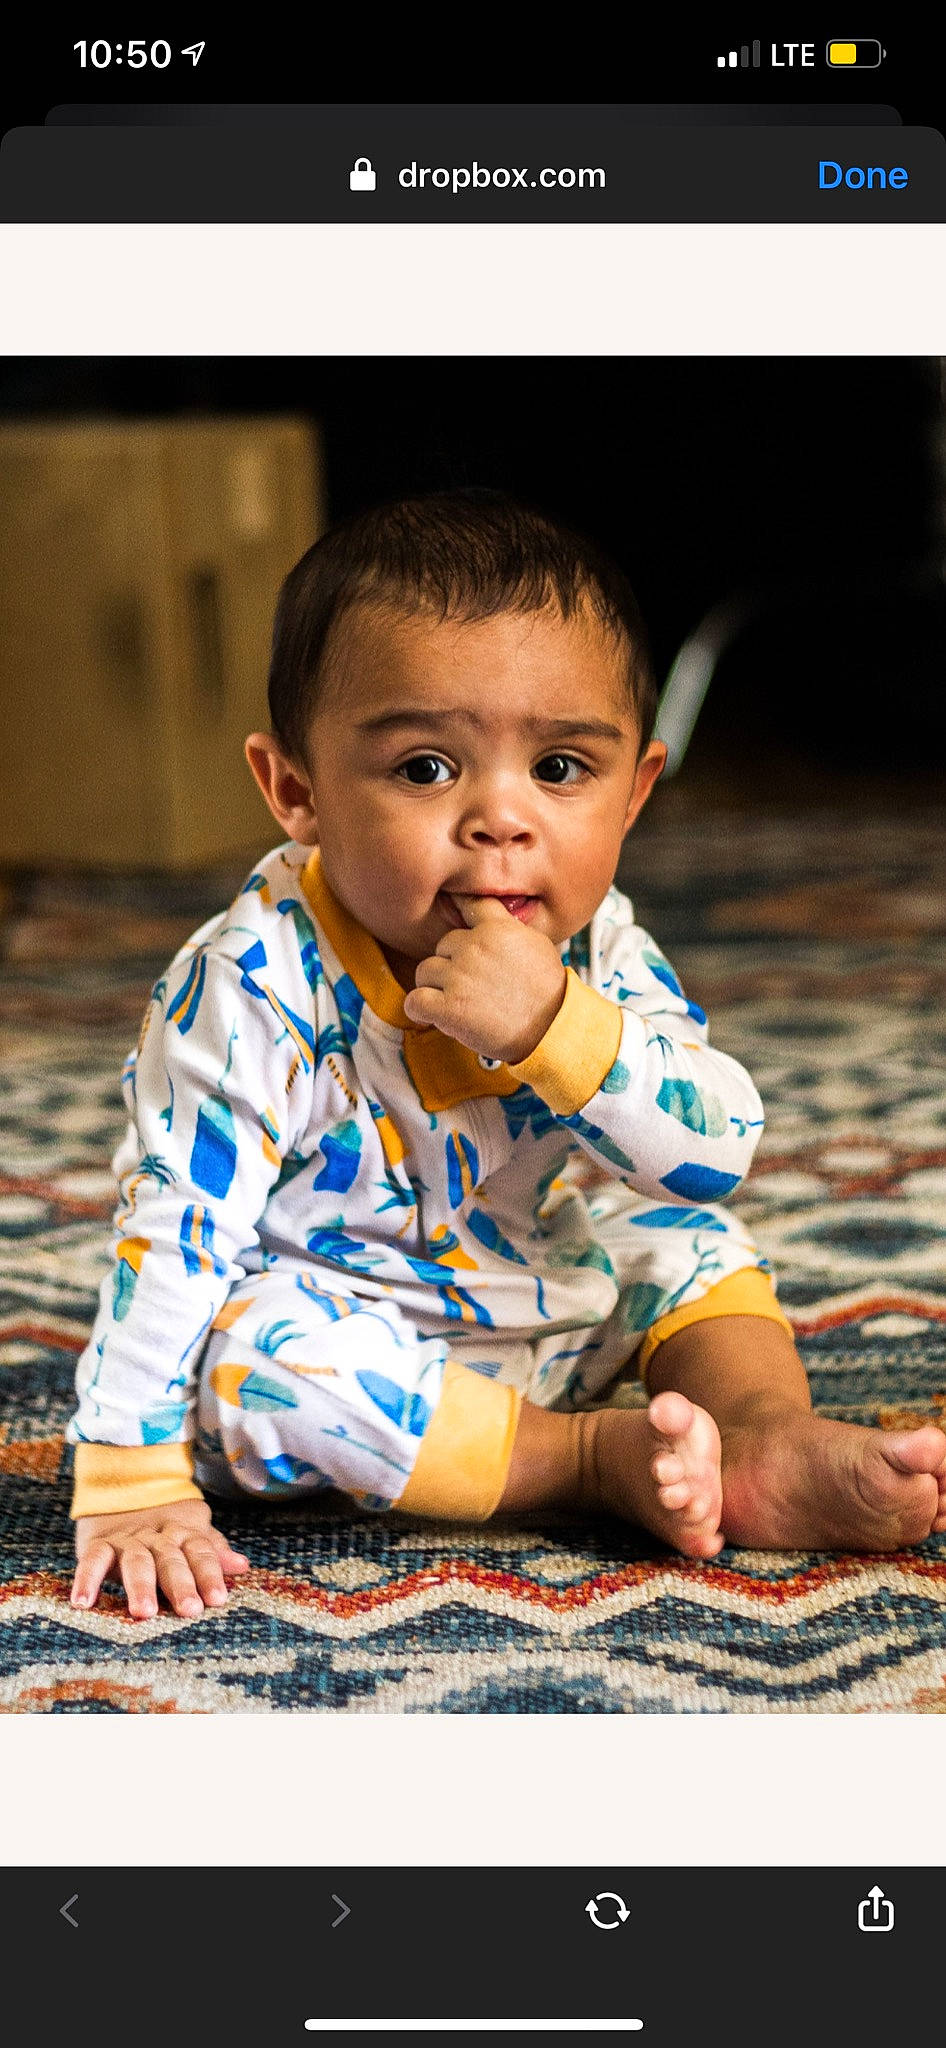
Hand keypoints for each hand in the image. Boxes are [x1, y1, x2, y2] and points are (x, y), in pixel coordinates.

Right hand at [71, 1495, 250, 1621]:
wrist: (124, 1486)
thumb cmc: (166, 1526)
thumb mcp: (192, 1532)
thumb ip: (213, 1551)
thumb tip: (242, 1566)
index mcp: (184, 1533)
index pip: (201, 1551)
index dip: (210, 1573)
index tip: (218, 1599)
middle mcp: (157, 1536)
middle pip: (171, 1559)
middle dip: (181, 1584)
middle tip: (189, 1609)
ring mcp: (128, 1539)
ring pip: (136, 1561)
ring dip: (140, 1585)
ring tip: (144, 1612)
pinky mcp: (99, 1543)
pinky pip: (93, 1559)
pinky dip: (87, 1579)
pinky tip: (83, 1602)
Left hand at [402, 895, 566, 1063]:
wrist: (552, 1028)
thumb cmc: (547, 989)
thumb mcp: (535, 944)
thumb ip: (507, 928)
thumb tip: (488, 920)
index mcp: (497, 928)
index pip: (469, 903)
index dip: (457, 904)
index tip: (450, 905)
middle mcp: (474, 947)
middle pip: (442, 945)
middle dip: (452, 964)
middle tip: (473, 985)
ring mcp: (459, 977)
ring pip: (425, 971)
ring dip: (435, 986)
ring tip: (458, 1001)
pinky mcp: (449, 1007)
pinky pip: (414, 1001)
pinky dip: (419, 1009)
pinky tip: (433, 1014)